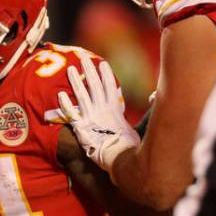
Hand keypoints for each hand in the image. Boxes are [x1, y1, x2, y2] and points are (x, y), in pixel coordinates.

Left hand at [56, 53, 138, 173]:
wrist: (119, 159)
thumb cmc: (131, 146)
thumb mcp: (142, 126)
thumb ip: (148, 111)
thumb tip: (155, 96)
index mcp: (115, 108)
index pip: (110, 86)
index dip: (105, 74)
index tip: (101, 63)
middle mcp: (102, 109)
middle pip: (94, 85)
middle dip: (88, 70)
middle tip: (82, 57)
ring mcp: (91, 117)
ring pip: (81, 95)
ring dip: (75, 81)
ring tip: (71, 69)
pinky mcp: (81, 128)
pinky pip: (71, 114)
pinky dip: (65, 104)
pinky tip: (59, 95)